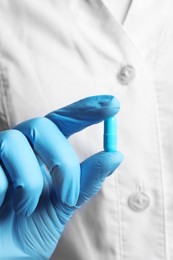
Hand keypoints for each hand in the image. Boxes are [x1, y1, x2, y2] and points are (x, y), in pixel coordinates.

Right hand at [0, 95, 122, 258]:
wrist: (4, 253)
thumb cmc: (31, 226)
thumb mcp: (63, 203)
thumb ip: (86, 180)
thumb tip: (115, 156)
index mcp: (40, 151)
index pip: (62, 120)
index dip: (84, 109)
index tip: (113, 104)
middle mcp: (19, 147)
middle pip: (41, 125)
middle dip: (62, 160)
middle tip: (69, 196)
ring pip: (13, 143)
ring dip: (29, 182)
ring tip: (26, 208)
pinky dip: (3, 192)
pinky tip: (1, 206)